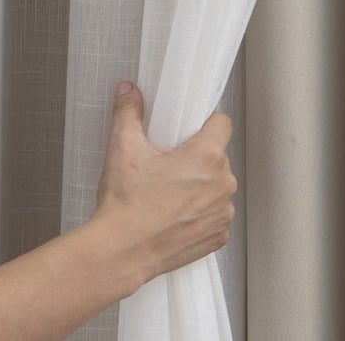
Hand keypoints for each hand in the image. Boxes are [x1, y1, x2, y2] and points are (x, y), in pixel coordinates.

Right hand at [93, 80, 236, 285]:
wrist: (121, 252)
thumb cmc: (126, 204)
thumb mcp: (124, 149)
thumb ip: (128, 113)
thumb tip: (128, 91)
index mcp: (207, 156)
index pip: (222, 124)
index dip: (206, 123)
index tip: (191, 130)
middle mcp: (223, 183)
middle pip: (218, 157)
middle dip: (197, 158)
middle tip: (168, 166)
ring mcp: (223, 212)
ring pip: (217, 186)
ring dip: (200, 187)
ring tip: (169, 194)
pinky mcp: (218, 236)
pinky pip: (215, 214)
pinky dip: (199, 214)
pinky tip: (175, 216)